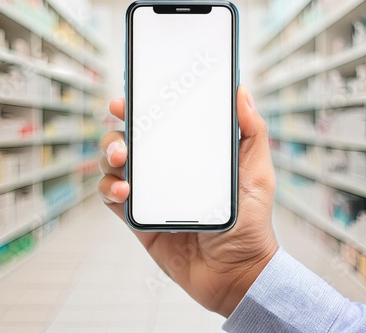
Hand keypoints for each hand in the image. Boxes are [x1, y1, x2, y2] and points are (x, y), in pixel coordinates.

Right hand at [98, 85, 278, 317]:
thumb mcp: (257, 172)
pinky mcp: (139, 220)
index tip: (126, 101)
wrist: (237, 272)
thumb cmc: (251, 221)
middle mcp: (163, 171)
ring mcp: (149, 195)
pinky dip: (109, 189)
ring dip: (108, 159)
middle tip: (123, 142)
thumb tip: (241, 93)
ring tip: (121, 163)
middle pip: (128, 143)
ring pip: (114, 167)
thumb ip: (252, 132)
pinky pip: (112, 199)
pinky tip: (123, 192)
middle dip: (116, 135)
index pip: (156, 126)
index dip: (137, 111)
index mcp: (187, 156)